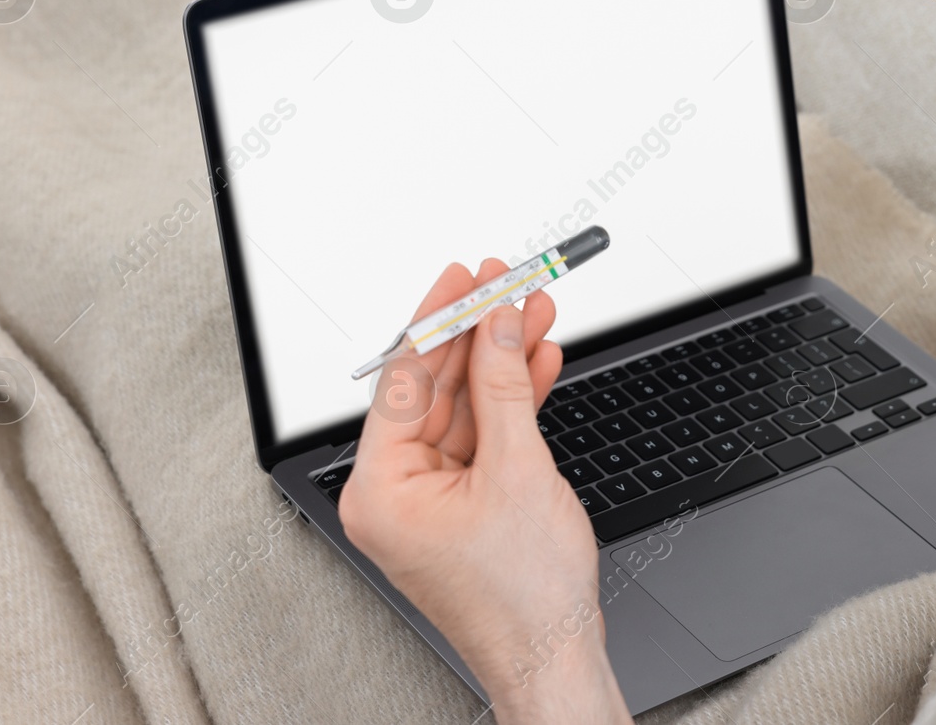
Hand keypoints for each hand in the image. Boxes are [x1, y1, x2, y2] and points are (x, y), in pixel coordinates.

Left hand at [338, 260, 629, 723]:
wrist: (555, 658)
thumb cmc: (522, 599)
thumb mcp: (517, 470)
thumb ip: (504, 386)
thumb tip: (497, 326)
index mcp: (380, 490)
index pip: (406, 381)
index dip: (439, 321)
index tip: (462, 278)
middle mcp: (394, 493)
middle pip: (435, 388)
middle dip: (476, 334)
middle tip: (504, 284)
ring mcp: (429, 499)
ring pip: (465, 407)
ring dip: (502, 362)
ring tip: (533, 312)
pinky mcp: (463, 503)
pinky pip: (483, 435)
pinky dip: (511, 401)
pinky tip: (535, 361)